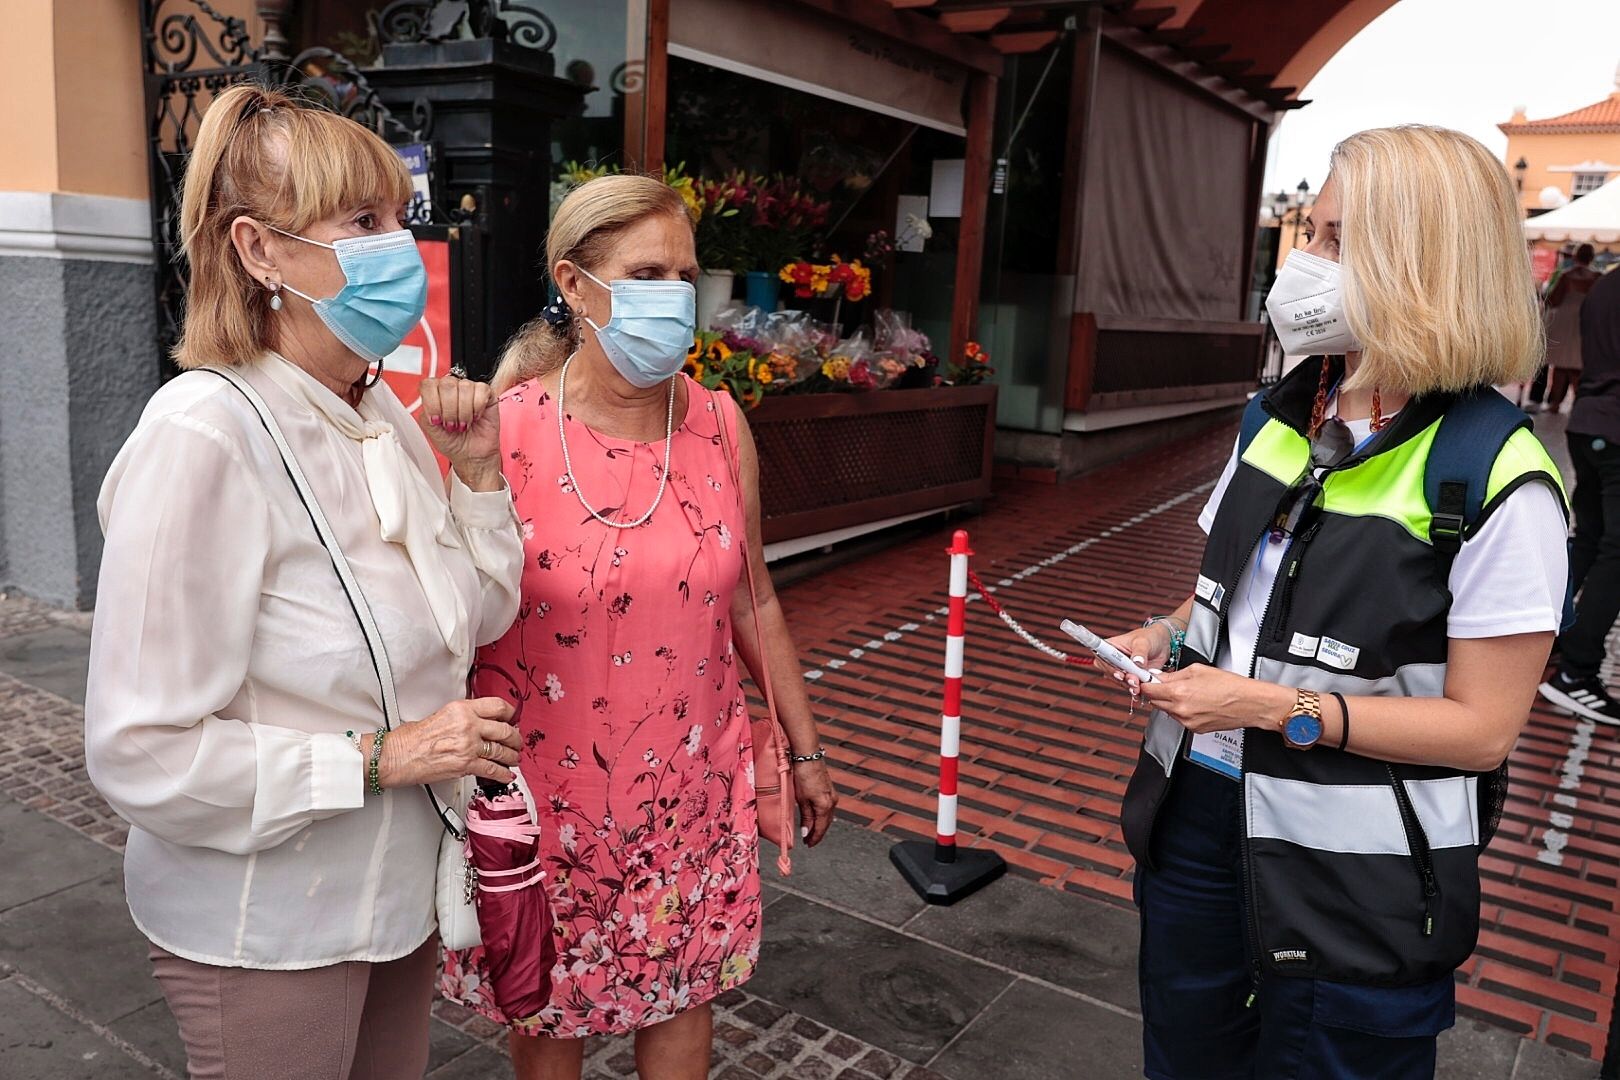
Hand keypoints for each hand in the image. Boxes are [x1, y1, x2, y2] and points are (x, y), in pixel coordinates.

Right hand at [375, 697, 521, 786]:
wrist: (396, 756)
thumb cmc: (410, 738)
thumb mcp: (441, 715)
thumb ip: (462, 717)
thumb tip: (478, 722)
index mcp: (462, 709)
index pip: (497, 706)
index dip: (511, 714)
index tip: (513, 719)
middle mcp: (468, 725)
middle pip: (505, 730)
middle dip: (515, 738)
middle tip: (516, 742)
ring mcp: (468, 745)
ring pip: (501, 751)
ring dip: (511, 757)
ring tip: (514, 759)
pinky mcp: (465, 764)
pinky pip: (492, 769)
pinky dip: (502, 774)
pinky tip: (506, 775)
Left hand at [417, 376, 501, 490]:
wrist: (472, 455)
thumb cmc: (452, 442)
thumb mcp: (430, 429)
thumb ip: (425, 411)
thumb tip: (428, 401)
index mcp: (435, 394)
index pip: (429, 384)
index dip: (432, 402)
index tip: (436, 419)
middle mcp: (451, 389)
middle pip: (447, 384)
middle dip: (449, 410)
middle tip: (452, 424)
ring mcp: (469, 389)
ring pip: (465, 387)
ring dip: (464, 411)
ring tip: (464, 423)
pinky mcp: (486, 393)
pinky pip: (481, 390)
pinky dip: (477, 407)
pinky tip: (475, 417)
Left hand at [792, 759, 837, 845]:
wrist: (808, 755)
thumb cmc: (803, 775)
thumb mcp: (801, 798)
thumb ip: (805, 816)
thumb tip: (806, 831)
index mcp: (825, 806)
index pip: (821, 828)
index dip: (814, 838)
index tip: (808, 844)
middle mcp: (832, 802)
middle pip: (826, 824)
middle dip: (817, 833)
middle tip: (808, 841)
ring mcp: (832, 795)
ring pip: (827, 816)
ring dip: (819, 825)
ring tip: (810, 831)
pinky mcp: (830, 790)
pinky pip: (827, 808)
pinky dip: (821, 815)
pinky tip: (815, 816)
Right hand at [1097, 623, 1173, 694]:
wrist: (1161, 645)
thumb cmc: (1149, 637)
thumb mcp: (1144, 641)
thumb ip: (1140, 652)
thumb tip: (1137, 662)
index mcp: (1110, 646)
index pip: (1102, 657)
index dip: (1109, 666)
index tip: (1120, 673)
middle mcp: (1112, 660)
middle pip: (1110, 672)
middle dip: (1122, 679)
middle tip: (1134, 681)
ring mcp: (1121, 670)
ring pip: (1120, 681)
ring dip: (1129, 686)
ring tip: (1139, 688)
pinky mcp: (1129, 678)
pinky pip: (1128, 686)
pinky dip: (1134, 690)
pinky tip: (1140, 693)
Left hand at [1136, 666, 1292, 735]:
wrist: (1250, 704)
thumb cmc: (1230, 685)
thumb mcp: (1198, 670)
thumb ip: (1174, 675)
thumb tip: (1158, 676)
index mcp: (1179, 692)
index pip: (1148, 690)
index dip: (1144, 683)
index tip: (1144, 679)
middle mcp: (1180, 710)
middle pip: (1155, 702)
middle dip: (1158, 692)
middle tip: (1167, 683)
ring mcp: (1187, 722)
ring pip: (1167, 711)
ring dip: (1170, 702)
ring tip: (1188, 692)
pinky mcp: (1195, 730)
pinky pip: (1180, 719)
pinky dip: (1182, 711)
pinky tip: (1197, 703)